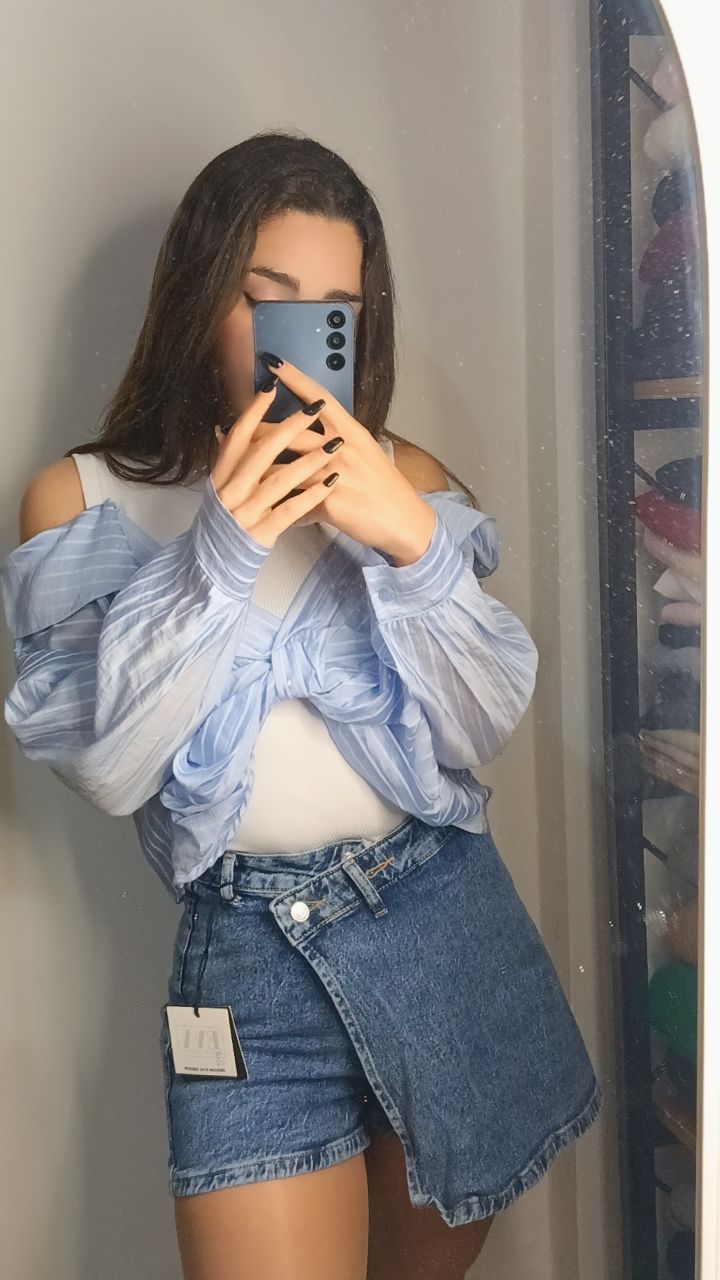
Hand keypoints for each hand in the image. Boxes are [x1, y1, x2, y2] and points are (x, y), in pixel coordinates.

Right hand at [210, 381, 347, 548]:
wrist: (217, 561)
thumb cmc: (226, 519)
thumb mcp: (221, 488)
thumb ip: (227, 462)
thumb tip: (224, 429)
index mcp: (220, 475)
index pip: (238, 435)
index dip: (255, 410)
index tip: (273, 385)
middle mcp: (230, 490)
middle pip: (262, 451)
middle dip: (291, 426)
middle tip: (314, 408)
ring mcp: (246, 512)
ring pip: (280, 479)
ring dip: (309, 460)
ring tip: (335, 445)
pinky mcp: (262, 531)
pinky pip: (291, 510)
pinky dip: (312, 495)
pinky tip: (330, 483)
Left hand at [252, 355, 436, 564]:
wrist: (403, 519)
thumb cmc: (383, 485)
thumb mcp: (364, 452)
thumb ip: (336, 440)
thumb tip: (312, 432)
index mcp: (352, 431)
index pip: (319, 397)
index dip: (295, 378)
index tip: (272, 362)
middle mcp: (343, 449)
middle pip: (292, 432)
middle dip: (261, 429)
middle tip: (236, 423)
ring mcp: (336, 475)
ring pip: (286, 468)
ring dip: (261, 469)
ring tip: (239, 469)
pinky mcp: (331, 504)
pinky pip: (298, 504)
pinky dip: (282, 508)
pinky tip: (265, 512)